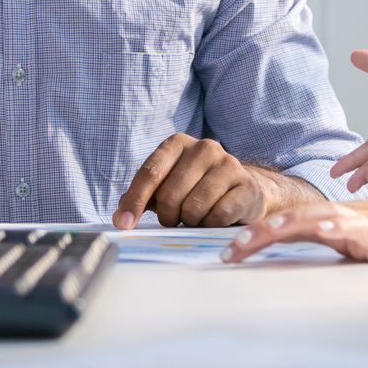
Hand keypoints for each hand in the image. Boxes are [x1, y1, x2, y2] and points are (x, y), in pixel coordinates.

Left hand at [114, 133, 269, 228]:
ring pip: (193, 208)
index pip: (150, 172)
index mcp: (178, 143)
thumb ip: (142, 196)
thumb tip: (121, 217)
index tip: (123, 224)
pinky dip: (210, 225)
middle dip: (168, 216)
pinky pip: (218, 216)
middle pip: (170, 195)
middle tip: (175, 219)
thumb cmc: (197, 189)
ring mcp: (228, 164)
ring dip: (190, 222)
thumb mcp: (166, 186)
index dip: (135, 200)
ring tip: (197, 217)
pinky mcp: (246, 186)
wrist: (243, 191)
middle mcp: (204, 147)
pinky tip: (215, 219)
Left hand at [223, 197, 367, 262]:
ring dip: (289, 224)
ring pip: (316, 219)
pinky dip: (339, 227)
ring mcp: (357, 224)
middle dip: (258, 234)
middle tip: (230, 251)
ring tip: (264, 232)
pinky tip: (325, 229)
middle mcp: (335, 218)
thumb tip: (281, 266)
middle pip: (289, 220)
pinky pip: (356, 229)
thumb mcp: (344, 246)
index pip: (281, 227)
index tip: (226, 255)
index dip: (253, 237)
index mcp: (323, 223)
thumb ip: (317, 248)